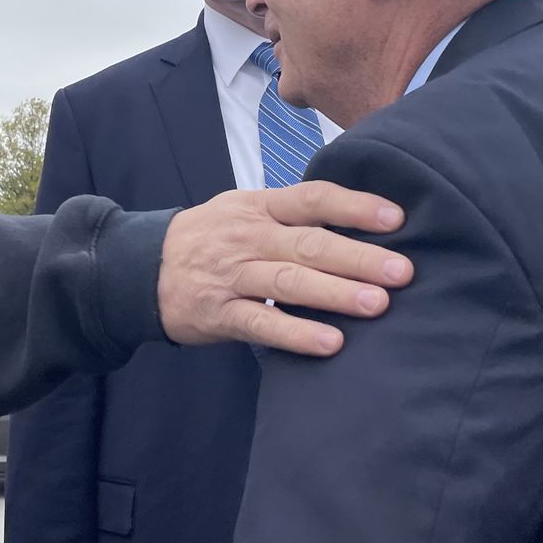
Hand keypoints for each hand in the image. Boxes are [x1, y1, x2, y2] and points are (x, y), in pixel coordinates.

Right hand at [158, 181, 411, 356]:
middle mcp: (248, 237)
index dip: (355, 206)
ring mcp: (233, 276)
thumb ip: (291, 215)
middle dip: (359, 257)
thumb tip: (358, 223)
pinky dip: (297, 334)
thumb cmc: (209, 239)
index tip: (396, 219)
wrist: (139, 269)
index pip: (312, 199)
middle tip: (403, 271)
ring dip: (336, 293)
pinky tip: (330, 343)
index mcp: (259, 207)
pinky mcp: (219, 314)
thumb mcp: (243, 210)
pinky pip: (262, 324)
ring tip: (378, 305)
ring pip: (289, 282)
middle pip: (309, 244)